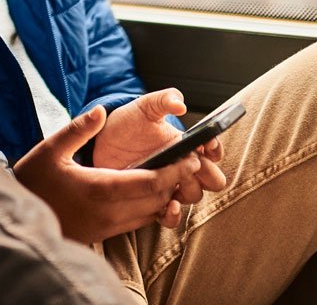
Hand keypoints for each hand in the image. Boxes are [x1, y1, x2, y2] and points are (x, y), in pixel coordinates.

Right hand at [12, 105, 211, 242]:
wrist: (19, 215)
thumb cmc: (34, 179)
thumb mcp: (51, 148)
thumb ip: (79, 129)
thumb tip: (101, 110)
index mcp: (100, 188)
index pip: (150, 182)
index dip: (174, 171)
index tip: (189, 157)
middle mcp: (109, 211)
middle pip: (156, 199)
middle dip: (176, 182)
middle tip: (190, 164)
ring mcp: (107, 225)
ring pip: (150, 213)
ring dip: (165, 196)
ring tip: (175, 176)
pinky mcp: (104, 233)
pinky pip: (137, 221)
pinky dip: (150, 207)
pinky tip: (151, 192)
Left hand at [93, 90, 226, 203]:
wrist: (102, 140)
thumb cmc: (128, 122)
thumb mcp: (146, 107)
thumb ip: (164, 99)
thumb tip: (180, 104)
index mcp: (186, 145)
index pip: (213, 151)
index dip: (214, 148)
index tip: (206, 144)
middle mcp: (182, 167)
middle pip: (212, 179)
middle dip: (207, 174)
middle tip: (192, 163)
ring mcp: (169, 185)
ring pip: (193, 196)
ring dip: (189, 190)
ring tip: (176, 180)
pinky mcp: (153, 200)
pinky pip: (171, 217)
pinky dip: (174, 215)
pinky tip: (170, 205)